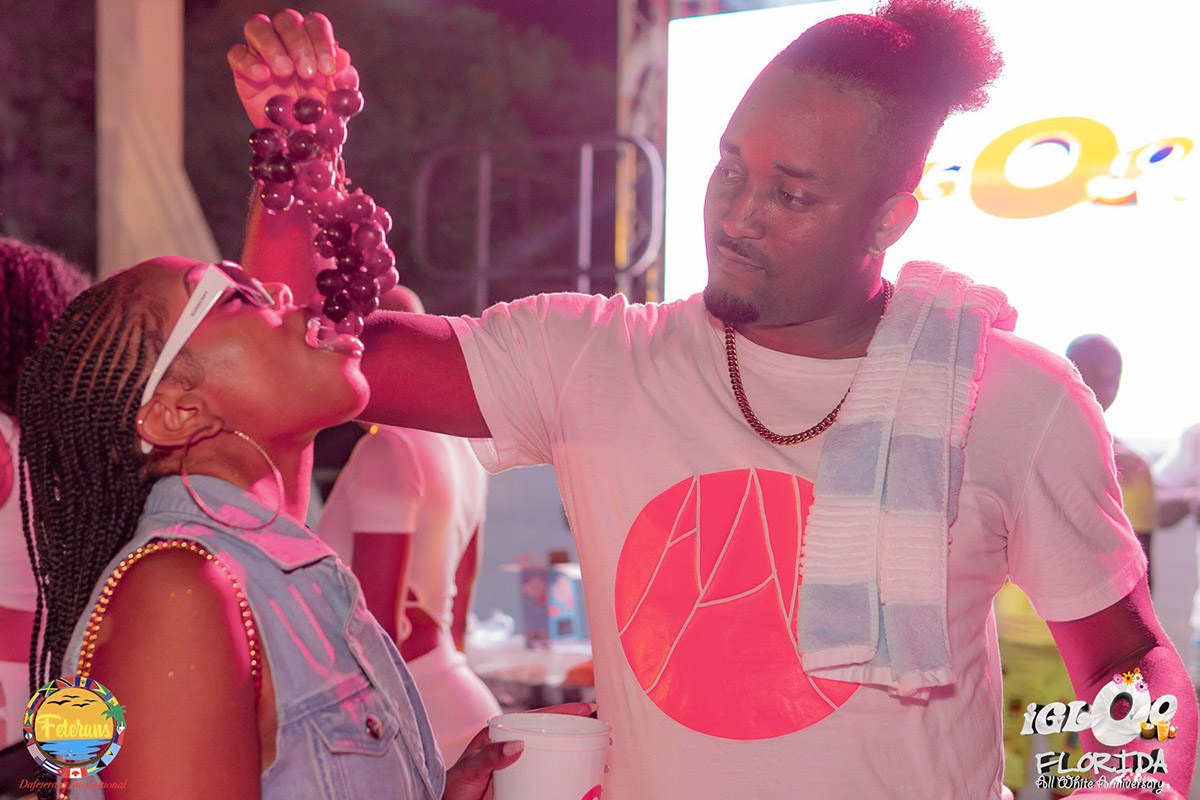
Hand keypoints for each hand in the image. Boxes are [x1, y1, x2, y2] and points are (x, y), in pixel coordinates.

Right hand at [226, 10, 357, 128]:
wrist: (299, 142)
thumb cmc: (321, 116)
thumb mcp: (339, 103)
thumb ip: (344, 80)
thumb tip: (343, 58)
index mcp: (312, 43)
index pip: (314, 24)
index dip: (322, 41)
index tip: (328, 69)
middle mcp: (286, 40)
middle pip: (287, 20)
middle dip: (299, 44)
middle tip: (307, 73)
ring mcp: (261, 51)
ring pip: (257, 26)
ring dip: (272, 46)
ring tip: (284, 72)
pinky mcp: (242, 68)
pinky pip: (236, 53)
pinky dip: (248, 61)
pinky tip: (263, 77)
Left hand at [442, 702, 596, 799]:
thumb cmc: (453, 790)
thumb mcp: (469, 770)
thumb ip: (490, 757)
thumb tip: (518, 745)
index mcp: (499, 734)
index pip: (536, 716)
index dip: (562, 711)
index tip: (587, 708)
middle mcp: (512, 746)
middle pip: (550, 733)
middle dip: (578, 732)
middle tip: (604, 735)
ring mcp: (519, 766)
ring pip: (553, 754)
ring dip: (577, 754)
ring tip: (601, 759)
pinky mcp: (522, 784)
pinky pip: (548, 775)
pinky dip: (566, 776)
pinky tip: (582, 780)